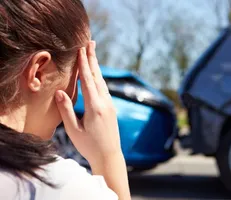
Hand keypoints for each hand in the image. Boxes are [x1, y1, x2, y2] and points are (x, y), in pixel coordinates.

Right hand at [55, 41, 121, 163]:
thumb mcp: (74, 130)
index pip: (88, 81)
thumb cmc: (89, 146)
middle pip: (98, 77)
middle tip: (91, 42)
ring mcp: (110, 105)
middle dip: (93, 59)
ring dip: (97, 67)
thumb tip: (60, 91)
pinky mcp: (111, 109)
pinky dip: (99, 78)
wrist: (109, 156)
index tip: (81, 49)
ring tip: (93, 54)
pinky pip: (105, 89)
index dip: (84, 64)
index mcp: (95, 107)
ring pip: (102, 82)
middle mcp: (105, 103)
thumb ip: (66, 110)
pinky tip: (97, 75)